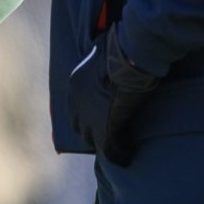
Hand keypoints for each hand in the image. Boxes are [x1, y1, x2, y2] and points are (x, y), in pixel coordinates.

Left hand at [68, 32, 159, 166]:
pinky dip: (119, 155)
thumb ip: (103, 54)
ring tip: (118, 147)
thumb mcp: (106, 48)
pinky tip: (126, 159)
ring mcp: (89, 116)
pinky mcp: (105, 128)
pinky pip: (110, 149)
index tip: (98, 115)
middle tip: (107, 134)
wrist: (128, 58)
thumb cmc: (122, 48)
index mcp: (75, 82)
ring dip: (105, 144)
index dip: (87, 113)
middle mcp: (77, 101)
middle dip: (91, 131)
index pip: (76, 105)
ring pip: (92, 139)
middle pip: (79, 125)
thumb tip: (108, 44)